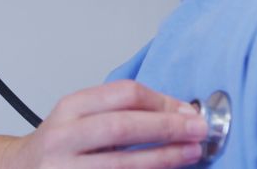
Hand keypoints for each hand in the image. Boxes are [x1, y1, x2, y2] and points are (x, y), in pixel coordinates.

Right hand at [3, 80, 206, 167]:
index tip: (187, 111)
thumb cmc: (59, 147)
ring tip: (190, 153)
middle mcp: (63, 138)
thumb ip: (119, 112)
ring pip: (121, 164)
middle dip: (166, 128)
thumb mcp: (79, 117)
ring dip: (163, 158)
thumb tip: (178, 113)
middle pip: (122, 126)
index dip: (161, 102)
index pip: (122, 94)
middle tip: (198, 130)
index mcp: (69, 109)